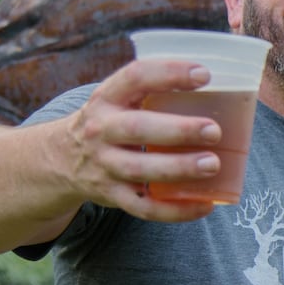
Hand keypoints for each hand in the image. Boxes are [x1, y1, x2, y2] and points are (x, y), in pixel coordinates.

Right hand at [59, 58, 229, 221]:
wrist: (59, 160)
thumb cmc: (110, 122)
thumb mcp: (118, 99)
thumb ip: (153, 90)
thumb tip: (224, 85)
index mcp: (107, 98)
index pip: (135, 77)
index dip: (169, 73)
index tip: (204, 74)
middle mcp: (101, 130)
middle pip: (137, 128)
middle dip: (178, 130)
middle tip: (214, 131)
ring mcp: (104, 165)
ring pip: (140, 169)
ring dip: (178, 168)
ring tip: (213, 164)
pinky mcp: (112, 196)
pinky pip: (144, 208)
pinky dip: (175, 211)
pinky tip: (205, 206)